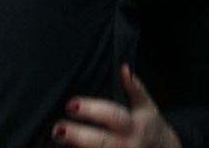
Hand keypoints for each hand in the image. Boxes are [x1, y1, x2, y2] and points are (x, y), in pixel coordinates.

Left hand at [52, 64, 181, 147]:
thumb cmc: (151, 127)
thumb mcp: (147, 107)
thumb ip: (135, 89)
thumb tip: (124, 68)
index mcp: (134, 125)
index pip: (112, 116)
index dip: (92, 110)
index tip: (71, 104)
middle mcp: (128, 144)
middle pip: (101, 142)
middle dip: (78, 136)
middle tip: (58, 129)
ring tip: (58, 139)